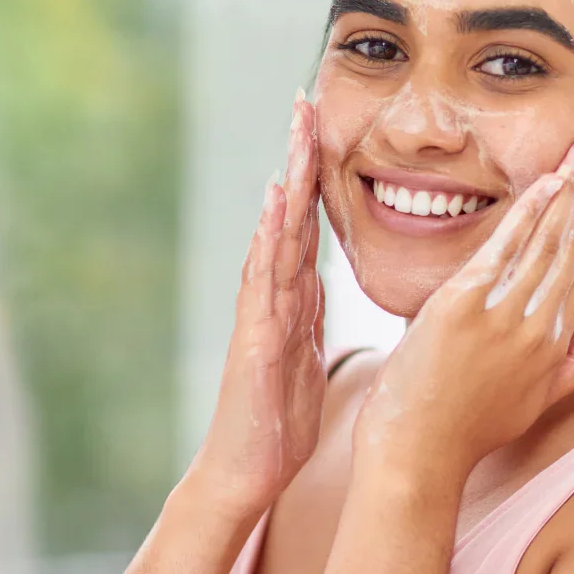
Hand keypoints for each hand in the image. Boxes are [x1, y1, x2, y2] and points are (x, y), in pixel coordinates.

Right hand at [189, 90, 325, 519]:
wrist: (248, 471)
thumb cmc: (278, 420)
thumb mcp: (306, 356)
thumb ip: (309, 315)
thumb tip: (320, 278)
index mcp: (290, 300)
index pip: (306, 225)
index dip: (315, 177)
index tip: (325, 127)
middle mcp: (271, 296)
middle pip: (288, 215)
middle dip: (298, 159)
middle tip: (306, 102)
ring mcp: (260, 313)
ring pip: (275, 235)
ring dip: (286, 184)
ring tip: (295, 134)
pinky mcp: (257, 338)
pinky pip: (264, 279)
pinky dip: (270, 238)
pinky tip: (276, 202)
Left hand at [350, 120, 573, 487]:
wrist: (417, 455)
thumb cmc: (469, 430)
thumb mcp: (539, 397)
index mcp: (556, 343)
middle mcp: (539, 325)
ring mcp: (504, 315)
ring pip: (548, 238)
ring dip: (570, 184)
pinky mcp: (465, 307)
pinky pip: (506, 249)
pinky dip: (529, 213)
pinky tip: (549, 180)